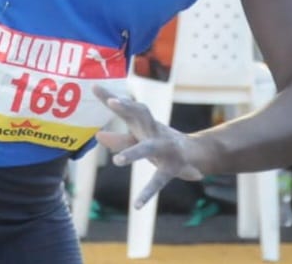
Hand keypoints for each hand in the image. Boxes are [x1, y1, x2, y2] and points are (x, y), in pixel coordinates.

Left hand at [93, 85, 203, 208]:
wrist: (197, 153)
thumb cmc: (161, 142)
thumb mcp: (141, 138)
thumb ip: (119, 138)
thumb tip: (97, 136)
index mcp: (145, 122)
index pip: (126, 107)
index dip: (110, 97)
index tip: (94, 86)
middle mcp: (154, 130)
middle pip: (141, 115)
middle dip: (128, 107)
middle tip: (113, 102)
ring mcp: (165, 147)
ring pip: (148, 148)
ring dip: (134, 153)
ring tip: (118, 161)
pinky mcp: (172, 167)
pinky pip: (158, 180)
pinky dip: (148, 193)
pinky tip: (137, 205)